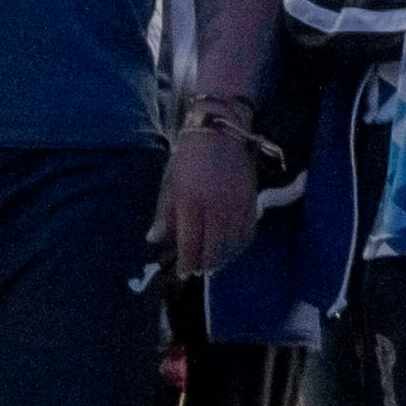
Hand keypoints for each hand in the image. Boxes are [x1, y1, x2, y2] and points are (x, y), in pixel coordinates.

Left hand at [159, 122, 256, 277]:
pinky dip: (239, 247)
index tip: (184, 272)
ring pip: (232, 245)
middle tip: (198, 270)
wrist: (219, 133)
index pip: (190, 244)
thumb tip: (153, 240)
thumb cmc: (189, 159)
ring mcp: (236, 207)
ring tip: (213, 264)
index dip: (187, 262)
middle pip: (213, 249)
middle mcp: (216, 208)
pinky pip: (248, 234)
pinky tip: (231, 250)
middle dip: (204, 264)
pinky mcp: (251, 202)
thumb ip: (165, 216)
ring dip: (222, 259)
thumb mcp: (172, 186)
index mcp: (191, 203)